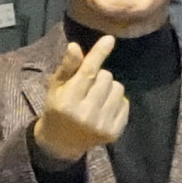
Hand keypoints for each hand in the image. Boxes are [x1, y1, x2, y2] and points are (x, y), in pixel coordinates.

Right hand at [30, 31, 127, 160]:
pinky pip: (125, 103)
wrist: (61, 143)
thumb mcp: (56, 86)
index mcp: (68, 101)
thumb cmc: (57, 108)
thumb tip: (75, 46)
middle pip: (106, 77)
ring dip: (109, 88)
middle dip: (99, 76)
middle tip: (88, 87)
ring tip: (97, 97)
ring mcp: (101, 125)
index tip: (109, 39)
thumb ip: (67, 67)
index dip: (98, 53)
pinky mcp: (114, 133)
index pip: (87, 72)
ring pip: (118, 88)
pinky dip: (117, 101)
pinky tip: (104, 108)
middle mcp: (86, 114)